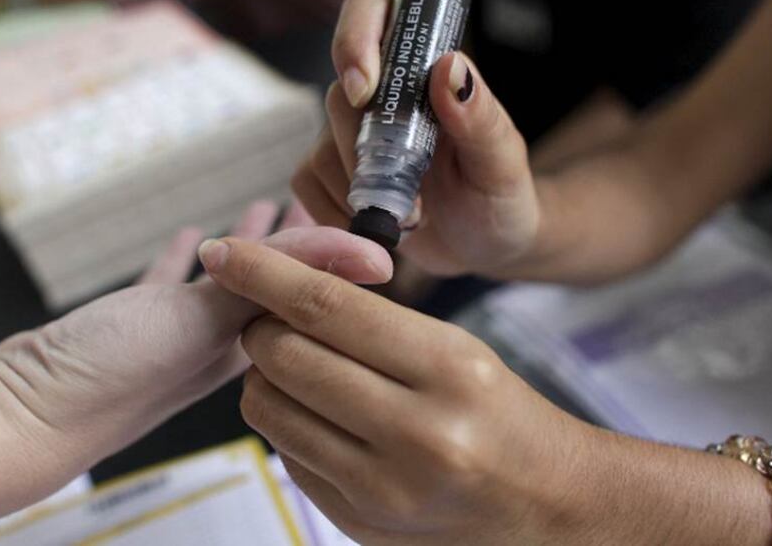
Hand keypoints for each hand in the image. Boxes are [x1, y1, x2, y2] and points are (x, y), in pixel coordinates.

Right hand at [0, 202, 390, 476]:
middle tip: (315, 203)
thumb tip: (356, 252)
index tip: (358, 226)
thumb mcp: (205, 320)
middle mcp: (218, 344)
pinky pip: (168, 286)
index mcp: (247, 350)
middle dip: (297, 246)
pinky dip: (182, 259)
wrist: (27, 416)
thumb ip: (272, 281)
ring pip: (223, 282)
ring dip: (246, 249)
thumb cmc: (115, 379)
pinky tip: (186, 237)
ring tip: (263, 209)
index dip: (335, 261)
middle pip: (272, 284)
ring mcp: (173, 336)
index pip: (309, 298)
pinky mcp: (129, 327)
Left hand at [199, 236, 595, 544]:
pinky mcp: (358, 522)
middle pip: (286, 357)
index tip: (224, 252)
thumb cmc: (502, 415)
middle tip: (273, 319)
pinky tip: (322, 418)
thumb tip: (282, 293)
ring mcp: (383, 488)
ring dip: (265, 378)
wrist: (547, 507)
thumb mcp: (457, 350)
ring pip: (270, 409)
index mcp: (449, 370)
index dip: (263, 273)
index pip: (327, 307)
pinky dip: (288, 425)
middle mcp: (416, 433)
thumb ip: (375, 323)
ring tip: (299, 369)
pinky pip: (286, 455)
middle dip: (261, 327)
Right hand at [293, 0, 544, 276]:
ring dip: (362, 192)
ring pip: (320, 147)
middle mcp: (377, 90)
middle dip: (370, 153)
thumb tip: (451, 66)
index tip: (363, 89)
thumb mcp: (502, 159)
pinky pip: (309, 184)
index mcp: (421, 64)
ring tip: (412, 216)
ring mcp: (345, 131)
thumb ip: (480, 115)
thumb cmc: (500, 194)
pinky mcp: (327, 171)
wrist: (485, 245)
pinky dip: (339, 213)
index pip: (369, 12)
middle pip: (340, 95)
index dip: (355, 39)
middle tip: (415, 196)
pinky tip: (379, 225)